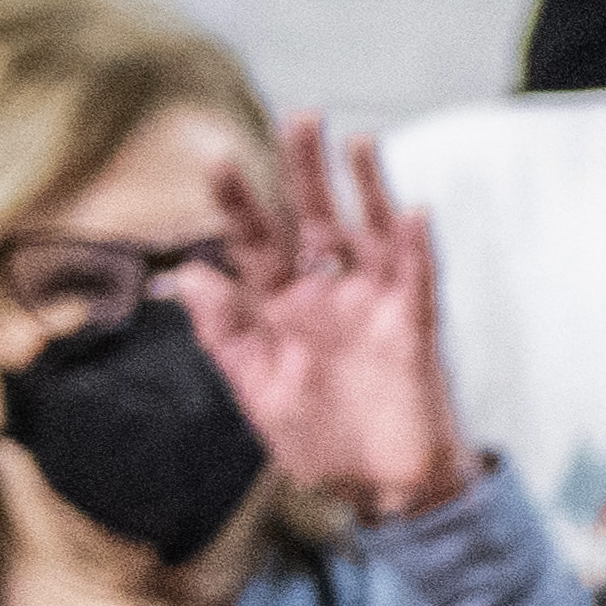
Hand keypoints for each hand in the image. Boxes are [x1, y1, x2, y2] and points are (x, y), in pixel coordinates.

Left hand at [182, 122, 478, 521]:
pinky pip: (416, 279)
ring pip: (368, 234)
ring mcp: (371, 307)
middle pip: (314, 219)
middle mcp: (325, 297)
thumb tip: (189, 275)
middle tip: (300, 116)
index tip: (219, 157)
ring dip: (366, 189)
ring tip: (358, 143)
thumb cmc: (319, 443)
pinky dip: (415, 248)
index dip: (238, 201)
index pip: (255, 242)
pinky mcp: (412, 329)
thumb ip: (226, 336)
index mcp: (279, 310)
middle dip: (305, 170)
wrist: (381, 490)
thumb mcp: (257, 393)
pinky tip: (414, 212)